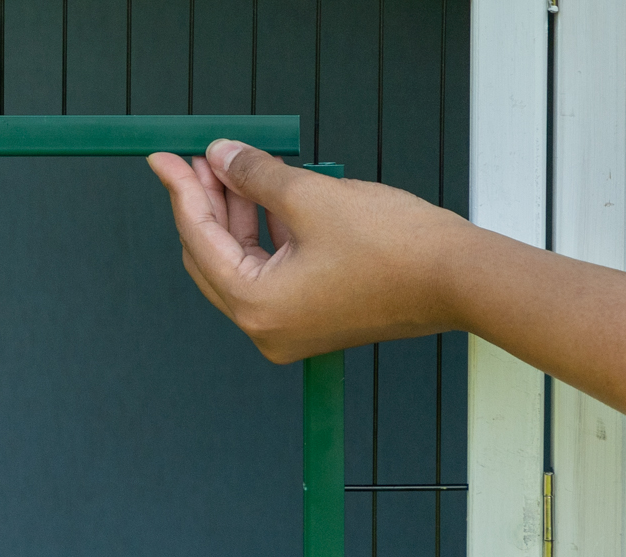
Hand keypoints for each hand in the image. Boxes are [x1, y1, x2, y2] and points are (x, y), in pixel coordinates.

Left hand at [146, 139, 472, 362]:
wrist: (459, 279)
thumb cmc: (399, 249)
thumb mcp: (311, 197)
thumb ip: (255, 175)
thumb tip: (221, 157)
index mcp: (258, 307)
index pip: (199, 240)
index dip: (181, 191)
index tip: (165, 159)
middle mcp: (267, 329)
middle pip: (212, 257)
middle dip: (204, 204)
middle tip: (195, 160)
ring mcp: (290, 329)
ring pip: (241, 263)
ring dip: (234, 216)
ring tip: (230, 168)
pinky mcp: (312, 320)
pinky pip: (271, 273)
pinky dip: (263, 236)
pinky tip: (262, 198)